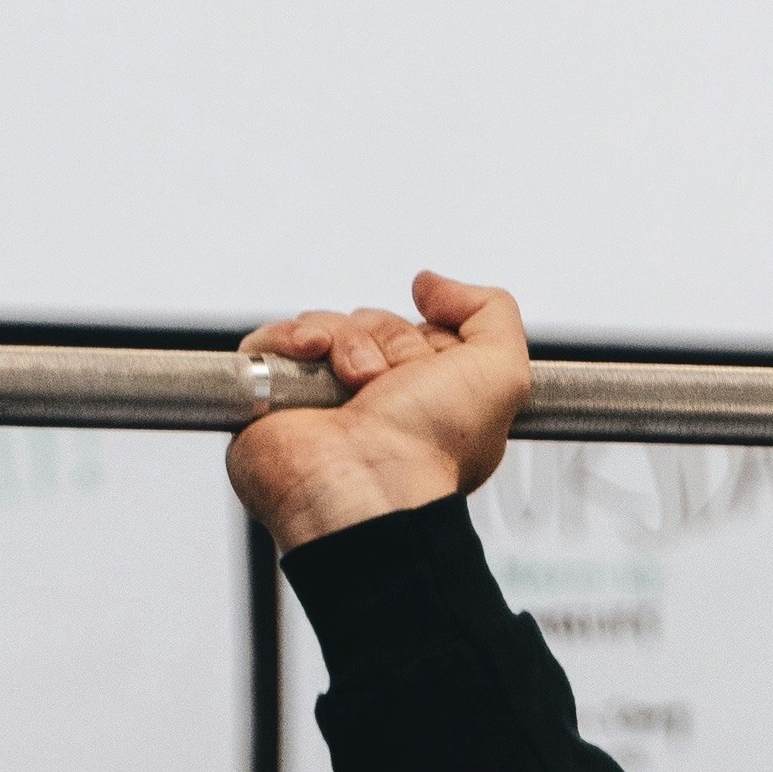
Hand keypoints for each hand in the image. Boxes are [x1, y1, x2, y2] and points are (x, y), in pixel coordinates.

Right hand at [226, 271, 531, 550]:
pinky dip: (291, 338)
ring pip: (324, 325)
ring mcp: (320, 400)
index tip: (433, 372)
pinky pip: (269, 339)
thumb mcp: (503, 372)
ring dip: (345, 342)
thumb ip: (493, 312)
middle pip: (370, 323)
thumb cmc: (433, 449)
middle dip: (386, 340)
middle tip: (390, 386)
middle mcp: (374, 403)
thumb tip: (431, 285)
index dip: (426, 341)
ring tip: (356, 388)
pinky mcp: (270, 399)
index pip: (416, 332)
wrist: (370, 486)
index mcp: (425, 403)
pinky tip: (312, 357)